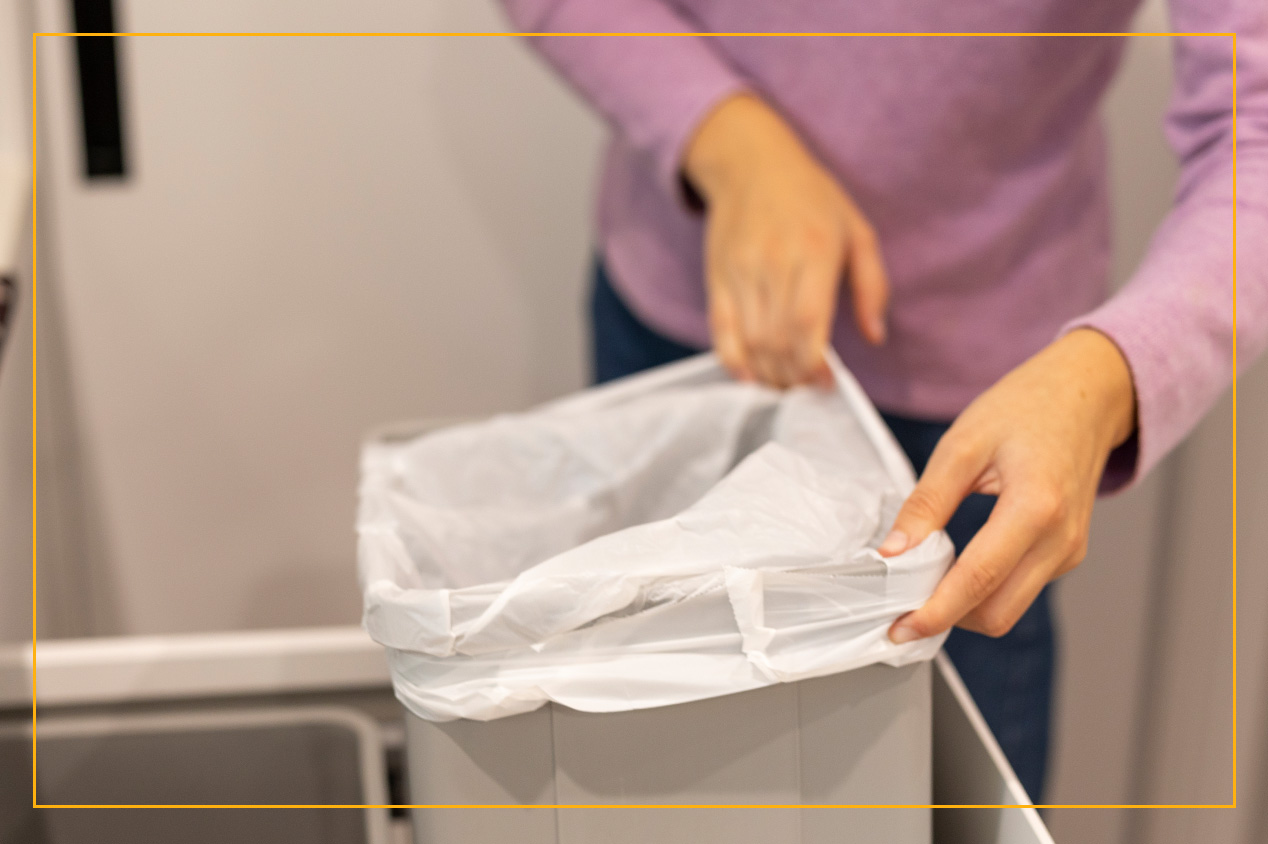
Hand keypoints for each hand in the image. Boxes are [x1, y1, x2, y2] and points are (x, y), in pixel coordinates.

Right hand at [683, 94, 888, 387]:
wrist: (750, 163)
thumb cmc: (811, 197)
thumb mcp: (857, 230)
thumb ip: (873, 285)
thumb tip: (876, 335)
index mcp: (815, 251)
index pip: (807, 322)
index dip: (813, 363)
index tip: (824, 382)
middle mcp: (774, 262)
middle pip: (777, 340)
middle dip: (792, 377)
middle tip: (805, 388)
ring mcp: (741, 271)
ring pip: (750, 341)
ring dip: (767, 375)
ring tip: (784, 384)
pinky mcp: (717, 278)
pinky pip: (720, 331)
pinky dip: (733, 361)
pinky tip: (750, 375)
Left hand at [881, 328, 1136, 640]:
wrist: (1085, 395)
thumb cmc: (1026, 408)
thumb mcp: (962, 445)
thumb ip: (926, 504)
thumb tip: (893, 554)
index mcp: (1036, 507)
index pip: (979, 580)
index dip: (934, 612)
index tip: (899, 628)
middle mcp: (1061, 539)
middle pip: (998, 613)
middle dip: (947, 617)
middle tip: (901, 606)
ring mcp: (1069, 550)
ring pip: (1009, 607)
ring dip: (964, 606)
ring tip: (923, 581)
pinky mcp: (1067, 553)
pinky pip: (1021, 589)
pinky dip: (984, 589)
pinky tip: (955, 566)